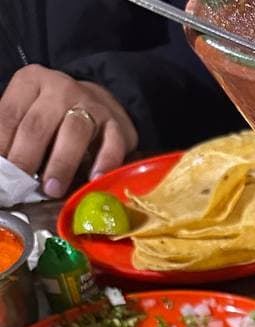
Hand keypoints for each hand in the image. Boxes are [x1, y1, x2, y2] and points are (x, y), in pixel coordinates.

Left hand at [0, 65, 137, 197]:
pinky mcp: (116, 125)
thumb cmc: (55, 116)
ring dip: (61, 164)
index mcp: (31, 81)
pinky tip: (94, 180)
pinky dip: (103, 163)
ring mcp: (91, 105)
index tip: (2, 173)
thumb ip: (15, 133)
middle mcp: (60, 88)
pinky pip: (111, 145)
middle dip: (26, 157)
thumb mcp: (28, 111)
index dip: (2, 145)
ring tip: (52, 189)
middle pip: (38, 125)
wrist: (98, 103)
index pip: (10, 114)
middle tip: (20, 186)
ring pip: (73, 133)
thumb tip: (3, 166)